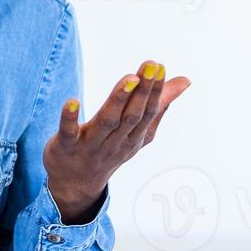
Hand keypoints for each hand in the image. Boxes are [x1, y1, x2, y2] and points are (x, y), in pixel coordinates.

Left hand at [43, 59, 190, 222]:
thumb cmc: (109, 150)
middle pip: (132, 115)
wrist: (75, 184)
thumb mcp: (137, 132)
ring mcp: (91, 145)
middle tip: (151, 65)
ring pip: (107, 121)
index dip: (155, 91)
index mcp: (134, 137)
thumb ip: (158, 107)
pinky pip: (68, 132)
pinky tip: (71, 101)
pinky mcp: (66, 146)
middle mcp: (115, 141)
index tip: (160, 67)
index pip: (148, 113)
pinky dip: (70, 118)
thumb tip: (184, 81)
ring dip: (118, 99)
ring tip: (129, 78)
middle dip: (143, 91)